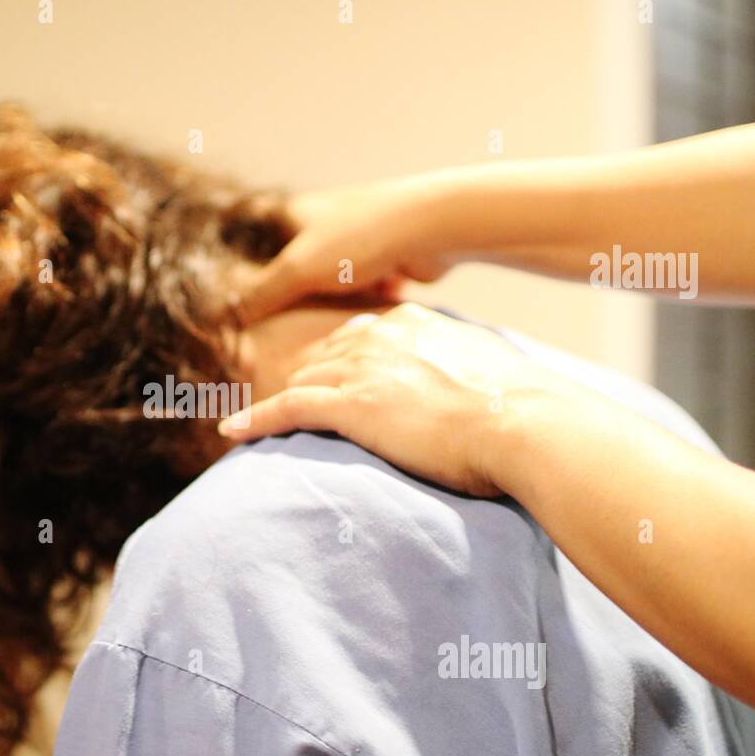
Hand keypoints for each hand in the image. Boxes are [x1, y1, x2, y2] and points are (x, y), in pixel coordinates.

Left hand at [219, 303, 579, 496]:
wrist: (524, 422)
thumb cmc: (521, 409)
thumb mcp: (489, 373)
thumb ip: (462, 370)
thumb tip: (470, 391)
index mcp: (413, 323)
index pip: (360, 336)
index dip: (341, 362)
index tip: (331, 381)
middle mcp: (380, 335)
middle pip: (324, 356)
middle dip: (307, 381)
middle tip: (289, 408)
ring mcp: (361, 368)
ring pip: (303, 380)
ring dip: (280, 403)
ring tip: (254, 424)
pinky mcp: (348, 404)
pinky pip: (285, 409)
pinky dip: (255, 420)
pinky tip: (231, 432)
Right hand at [234, 175, 457, 322]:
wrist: (434, 230)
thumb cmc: (360, 238)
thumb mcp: (298, 269)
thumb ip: (260, 295)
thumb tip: (230, 318)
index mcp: (296, 213)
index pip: (255, 231)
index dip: (240, 260)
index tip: (230, 298)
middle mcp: (324, 224)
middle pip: (290, 264)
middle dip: (282, 295)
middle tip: (266, 331)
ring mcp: (356, 243)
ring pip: (325, 283)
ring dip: (319, 306)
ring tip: (306, 336)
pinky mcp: (384, 263)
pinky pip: (358, 293)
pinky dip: (352, 309)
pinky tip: (347, 331)